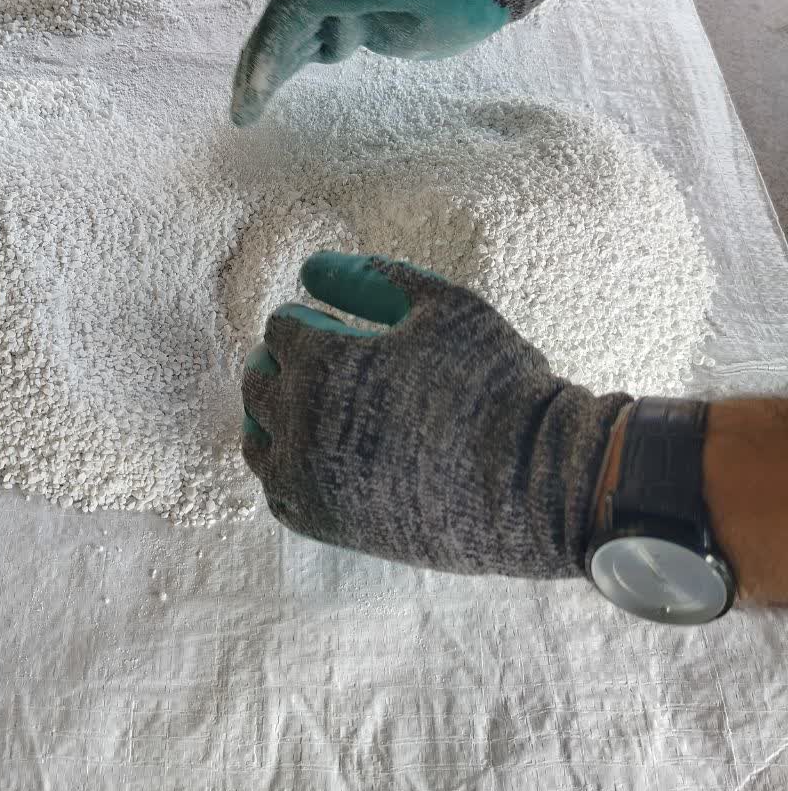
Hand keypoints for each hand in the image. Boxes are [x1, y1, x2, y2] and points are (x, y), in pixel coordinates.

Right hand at [230, 0, 571, 126]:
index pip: (293, 7)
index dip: (271, 46)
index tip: (259, 88)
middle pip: (280, 22)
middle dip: (257, 67)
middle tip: (239, 111)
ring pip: (288, 36)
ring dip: (265, 73)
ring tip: (243, 114)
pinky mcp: (347, 15)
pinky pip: (307, 44)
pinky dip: (287, 69)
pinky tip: (268, 93)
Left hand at [242, 252, 629, 577]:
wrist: (533, 482)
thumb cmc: (494, 384)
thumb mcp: (444, 306)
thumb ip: (371, 280)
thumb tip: (312, 267)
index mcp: (322, 363)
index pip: (282, 327)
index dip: (313, 320)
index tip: (343, 330)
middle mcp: (300, 422)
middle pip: (258, 378)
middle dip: (288, 362)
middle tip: (335, 365)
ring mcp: (307, 479)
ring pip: (257, 436)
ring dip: (280, 413)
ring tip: (326, 408)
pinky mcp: (324, 524)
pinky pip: (277, 489)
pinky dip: (290, 465)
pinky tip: (328, 454)